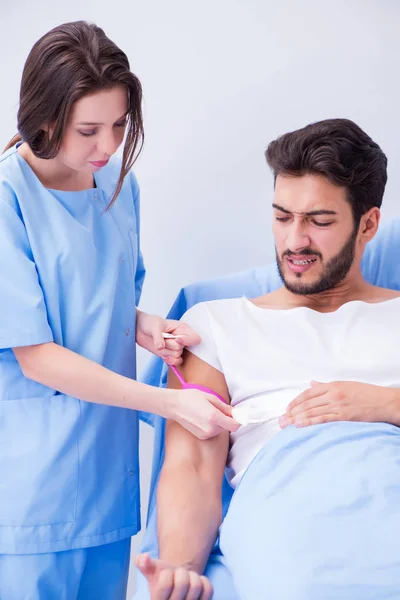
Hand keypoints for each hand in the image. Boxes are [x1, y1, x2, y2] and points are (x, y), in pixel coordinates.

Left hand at [136, 311, 200, 365]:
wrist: (139, 330)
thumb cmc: (149, 322)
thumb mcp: (154, 326)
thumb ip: (158, 337)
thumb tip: (161, 348)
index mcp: (182, 328)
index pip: (195, 338)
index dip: (188, 341)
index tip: (177, 339)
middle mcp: (182, 339)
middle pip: (182, 349)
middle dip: (170, 345)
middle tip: (163, 338)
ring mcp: (176, 348)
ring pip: (177, 356)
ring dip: (166, 352)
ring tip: (160, 343)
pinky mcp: (170, 355)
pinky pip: (175, 362)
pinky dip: (169, 360)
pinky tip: (162, 355)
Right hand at [136, 553, 212, 599]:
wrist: (178, 586)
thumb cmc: (163, 578)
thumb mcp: (151, 571)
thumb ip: (143, 563)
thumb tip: (143, 557)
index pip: (164, 583)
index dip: (166, 573)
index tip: (166, 575)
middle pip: (182, 583)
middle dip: (180, 573)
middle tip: (177, 576)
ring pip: (196, 585)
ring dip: (192, 576)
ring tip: (187, 580)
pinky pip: (208, 589)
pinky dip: (204, 581)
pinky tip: (196, 585)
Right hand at [168, 388, 239, 438]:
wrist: (174, 405)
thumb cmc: (191, 398)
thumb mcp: (210, 398)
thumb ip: (225, 407)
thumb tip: (236, 412)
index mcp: (214, 417)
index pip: (235, 425)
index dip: (239, 420)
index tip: (239, 415)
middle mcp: (211, 429)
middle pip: (228, 427)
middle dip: (228, 419)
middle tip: (220, 409)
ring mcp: (205, 434)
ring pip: (221, 430)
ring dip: (220, 423)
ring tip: (209, 412)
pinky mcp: (201, 436)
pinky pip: (213, 432)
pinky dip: (213, 426)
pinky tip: (204, 418)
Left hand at [279, 381, 398, 428]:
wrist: (385, 402)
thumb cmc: (368, 394)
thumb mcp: (346, 385)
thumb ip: (327, 386)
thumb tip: (312, 384)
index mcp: (333, 385)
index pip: (308, 393)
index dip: (296, 401)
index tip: (287, 409)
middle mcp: (333, 394)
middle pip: (307, 403)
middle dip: (292, 412)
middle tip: (281, 420)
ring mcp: (338, 405)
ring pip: (312, 411)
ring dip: (296, 418)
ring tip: (285, 425)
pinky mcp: (344, 416)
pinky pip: (323, 419)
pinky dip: (309, 422)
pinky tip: (299, 425)